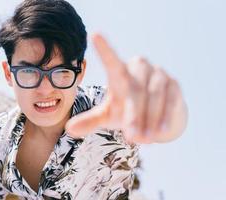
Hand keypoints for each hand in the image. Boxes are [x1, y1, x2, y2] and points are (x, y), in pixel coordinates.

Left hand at [65, 34, 187, 143]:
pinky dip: (166, 115)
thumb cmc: (126, 113)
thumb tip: (69, 129)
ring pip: (154, 94)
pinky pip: (172, 98)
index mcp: (119, 74)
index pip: (111, 61)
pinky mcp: (174, 84)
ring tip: (146, 139)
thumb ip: (90, 121)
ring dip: (150, 118)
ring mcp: (158, 74)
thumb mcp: (107, 117)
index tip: (94, 34)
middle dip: (134, 115)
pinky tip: (162, 131)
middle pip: (135, 89)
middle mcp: (138, 68)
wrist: (155, 118)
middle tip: (132, 137)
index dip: (104, 49)